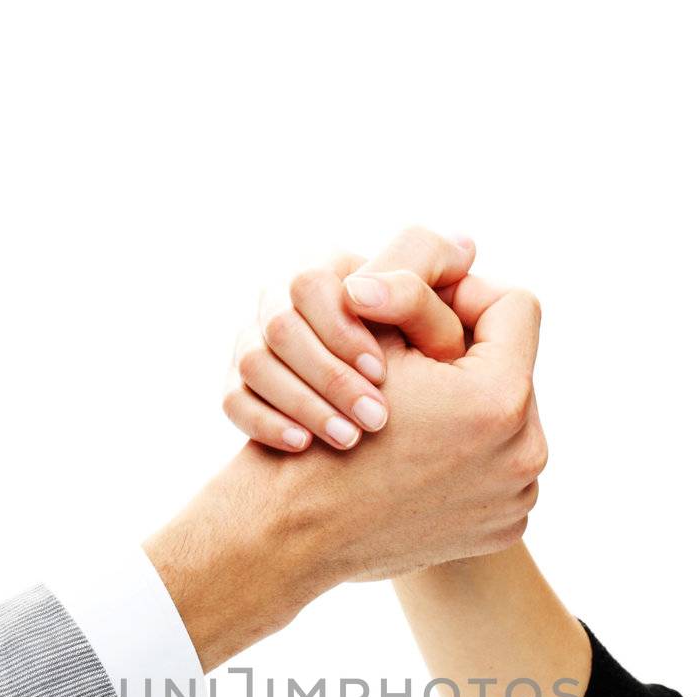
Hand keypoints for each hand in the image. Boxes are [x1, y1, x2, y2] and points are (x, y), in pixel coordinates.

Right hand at [148, 251, 544, 667]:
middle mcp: (526, 454)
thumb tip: (467, 246)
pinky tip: (423, 460)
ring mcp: (517, 498)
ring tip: (417, 416)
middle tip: (412, 372)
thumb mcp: (369, 334)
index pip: (515, 307)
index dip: (466, 299)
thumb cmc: (323, 421)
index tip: (424, 317)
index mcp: (502, 398)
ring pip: (508, 422)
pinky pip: (501, 473)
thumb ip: (418, 276)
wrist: (297, 529)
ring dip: (470, 411)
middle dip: (467, 363)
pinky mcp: (503, 529)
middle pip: (512, 370)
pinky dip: (469, 461)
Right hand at [224, 227, 476, 451]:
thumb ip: (441, 288)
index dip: (343, 330)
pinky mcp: (240, 387)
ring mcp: (256, 344)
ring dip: (304, 402)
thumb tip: (465, 246)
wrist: (381, 450)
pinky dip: (266, 422)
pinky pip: (232, 398)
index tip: (381, 373)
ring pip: (253, 361)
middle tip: (374, 417)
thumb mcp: (437, 330)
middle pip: (279, 324)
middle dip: (328, 373)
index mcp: (330, 275)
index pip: (312, 285)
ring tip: (349, 439)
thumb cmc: (427, 377)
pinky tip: (302, 446)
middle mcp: (285, 302)